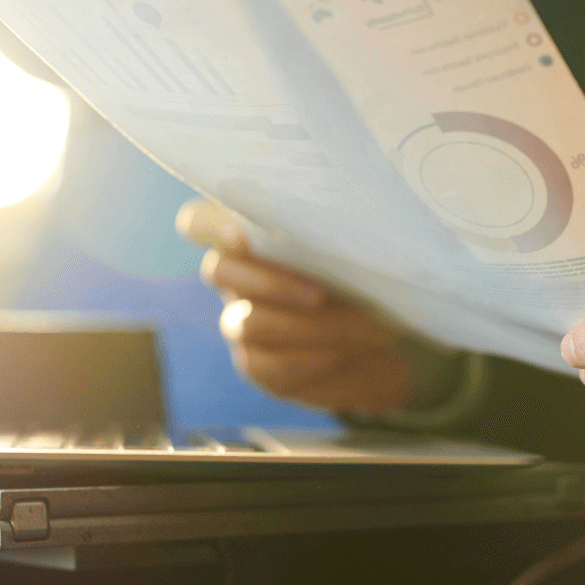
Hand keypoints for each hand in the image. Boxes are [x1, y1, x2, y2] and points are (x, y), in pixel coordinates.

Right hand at [177, 199, 415, 414]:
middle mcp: (238, 278)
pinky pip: (267, 363)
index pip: (200, 221)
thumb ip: (330, 240)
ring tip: (355, 326)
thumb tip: (335, 235)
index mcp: (252, 238)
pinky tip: (341, 351)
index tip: (238, 232)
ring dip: (302, 326)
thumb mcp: (355, 254)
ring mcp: (241, 323)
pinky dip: (308, 356)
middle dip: (270, 283)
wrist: (383, 344)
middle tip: (320, 294)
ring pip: (245, 323)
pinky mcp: (256, 364)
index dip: (208, 225)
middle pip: (217, 271)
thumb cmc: (368, 282)